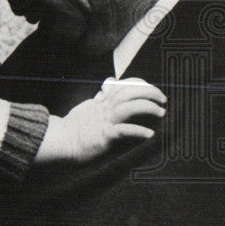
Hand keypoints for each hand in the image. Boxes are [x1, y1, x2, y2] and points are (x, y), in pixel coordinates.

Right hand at [35, 77, 166, 164]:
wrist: (61, 142)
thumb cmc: (75, 128)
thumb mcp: (88, 109)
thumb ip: (100, 99)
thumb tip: (106, 88)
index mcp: (102, 103)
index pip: (123, 85)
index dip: (139, 83)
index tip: (151, 88)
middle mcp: (105, 110)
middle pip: (129, 93)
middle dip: (149, 92)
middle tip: (163, 98)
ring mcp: (104, 123)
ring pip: (128, 108)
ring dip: (147, 108)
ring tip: (161, 112)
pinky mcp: (104, 137)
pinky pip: (123, 131)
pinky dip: (137, 131)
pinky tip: (149, 134)